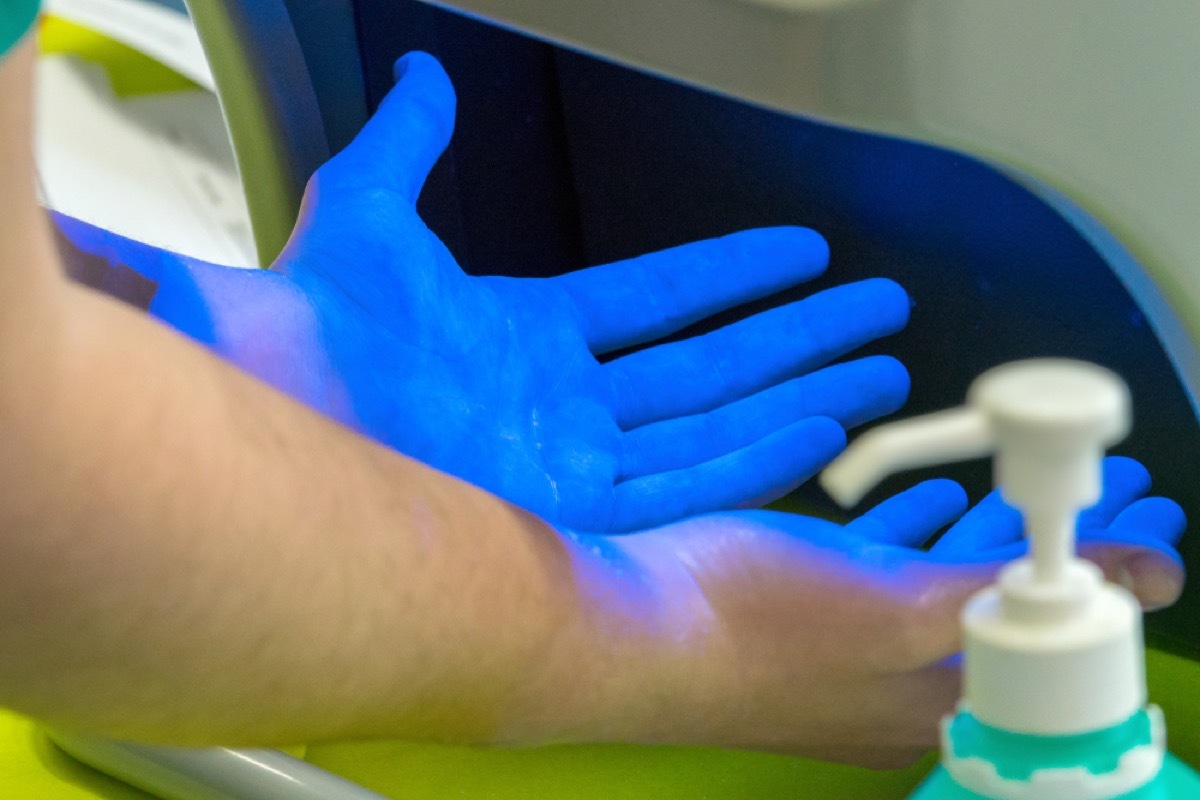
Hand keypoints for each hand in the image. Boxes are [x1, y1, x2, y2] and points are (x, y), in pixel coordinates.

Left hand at [151, 52, 910, 532]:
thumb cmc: (311, 323)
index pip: (660, 298)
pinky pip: (691, 486)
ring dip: (804, 395)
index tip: (801, 251)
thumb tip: (423, 76)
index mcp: (530, 336)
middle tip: (879, 313)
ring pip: (718, 425)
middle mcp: (566, 404)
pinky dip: (759, 460)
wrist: (281, 412)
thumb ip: (410, 143)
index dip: (734, 273)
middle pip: (713, 365)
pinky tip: (823, 429)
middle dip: (802, 336)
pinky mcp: (577, 518)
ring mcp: (576, 463)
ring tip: (883, 371)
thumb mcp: (369, 212)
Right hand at [563, 456, 1182, 765]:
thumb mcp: (896, 611)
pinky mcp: (805, 615)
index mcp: (941, 708)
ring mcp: (852, 653)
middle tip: (1124, 487)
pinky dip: (923, 533)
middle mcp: (904, 691)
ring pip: (950, 588)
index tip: (1156, 518)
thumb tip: (1140, 578)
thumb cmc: (753, 627)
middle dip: (1070, 548)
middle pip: (1013, 613)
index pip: (1062, 649)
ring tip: (1046, 479)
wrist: (619, 632)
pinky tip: (934, 497)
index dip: (1113, 583)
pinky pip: (888, 570)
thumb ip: (1012, 594)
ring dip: (1002, 533)